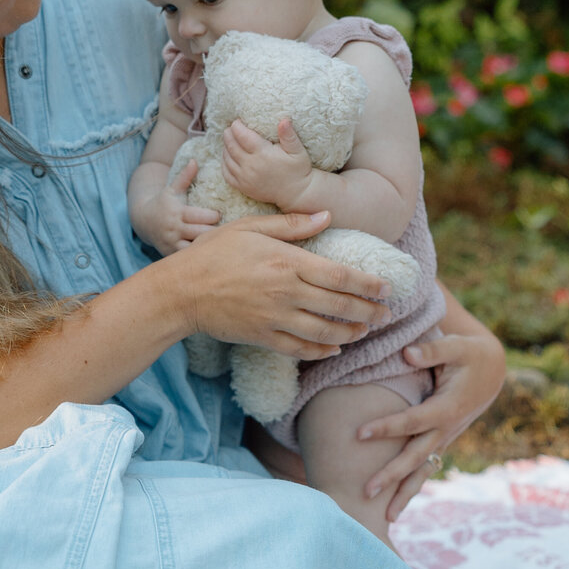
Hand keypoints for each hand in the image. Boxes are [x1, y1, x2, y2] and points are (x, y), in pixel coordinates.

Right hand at [131, 159, 221, 254]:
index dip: (213, 216)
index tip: (218, 214)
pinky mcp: (170, 254)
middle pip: (202, 233)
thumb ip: (185, 176)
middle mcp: (175, 229)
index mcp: (177, 213)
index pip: (201, 217)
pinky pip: (188, 257)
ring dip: (208, 245)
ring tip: (219, 241)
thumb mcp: (172, 189)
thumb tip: (195, 160)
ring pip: (196, 248)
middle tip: (225, 228)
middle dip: (215, 231)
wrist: (143, 221)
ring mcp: (172, 243)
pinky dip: (198, 255)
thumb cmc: (164, 203)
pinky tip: (207, 251)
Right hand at [174, 209, 390, 357]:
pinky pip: (299, 349)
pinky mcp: (262, 337)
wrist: (180, 291)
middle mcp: (285, 292)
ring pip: (324, 331)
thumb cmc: (212, 253)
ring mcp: (274, 318)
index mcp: (286, 262)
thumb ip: (290, 224)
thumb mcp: (250, 228)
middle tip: (387, 313)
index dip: (367, 283)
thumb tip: (326, 216)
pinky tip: (334, 348)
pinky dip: (321, 351)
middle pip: (338, 305)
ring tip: (366, 330)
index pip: (338, 275)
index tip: (386, 287)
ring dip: (350, 332)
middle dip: (368, 311)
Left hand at [221, 116, 321, 209]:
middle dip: (228, 134)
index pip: (242, 136)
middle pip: (232, 146)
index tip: (237, 121)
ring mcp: (245, 178)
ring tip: (229, 140)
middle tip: (229, 128)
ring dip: (225, 147)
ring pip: (227, 159)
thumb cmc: (298, 170)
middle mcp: (251, 166)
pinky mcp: (243, 187)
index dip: (237, 126)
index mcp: (263, 154)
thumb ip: (289, 135)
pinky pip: (226, 174)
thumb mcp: (297, 150)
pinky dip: (224, 163)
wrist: (296, 194)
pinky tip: (227, 157)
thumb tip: (284, 120)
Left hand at [355, 326, 505, 521]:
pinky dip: (412, 488)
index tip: (359, 433)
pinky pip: (425, 469)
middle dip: (392, 475)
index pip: (412, 421)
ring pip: (423, 471)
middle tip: (366, 490)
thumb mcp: (457, 346)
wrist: (492, 371)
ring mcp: (444, 439)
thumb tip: (407, 354)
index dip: (387, 427)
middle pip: (415, 456)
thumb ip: (432, 350)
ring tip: (386, 517)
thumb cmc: (470, 355)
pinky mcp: (441, 442)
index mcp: (447, 407)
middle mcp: (446, 429)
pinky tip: (396, 507)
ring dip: (404, 494)